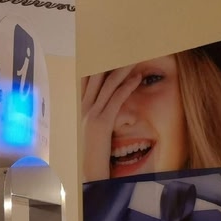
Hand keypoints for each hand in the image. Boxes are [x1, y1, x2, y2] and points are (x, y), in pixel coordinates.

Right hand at [81, 65, 140, 181]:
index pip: (87, 81)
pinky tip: (137, 78)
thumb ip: (102, 116)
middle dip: (110, 63)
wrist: (91, 170)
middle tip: (124, 50)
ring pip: (107, 86)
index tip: (109, 54)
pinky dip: (127, 86)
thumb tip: (112, 106)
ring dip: (122, 70)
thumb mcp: (96, 131)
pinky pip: (116, 99)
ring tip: (134, 58)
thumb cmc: (97, 153)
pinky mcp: (102, 122)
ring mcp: (92, 115)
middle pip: (97, 78)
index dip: (97, 66)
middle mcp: (85, 109)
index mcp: (83, 110)